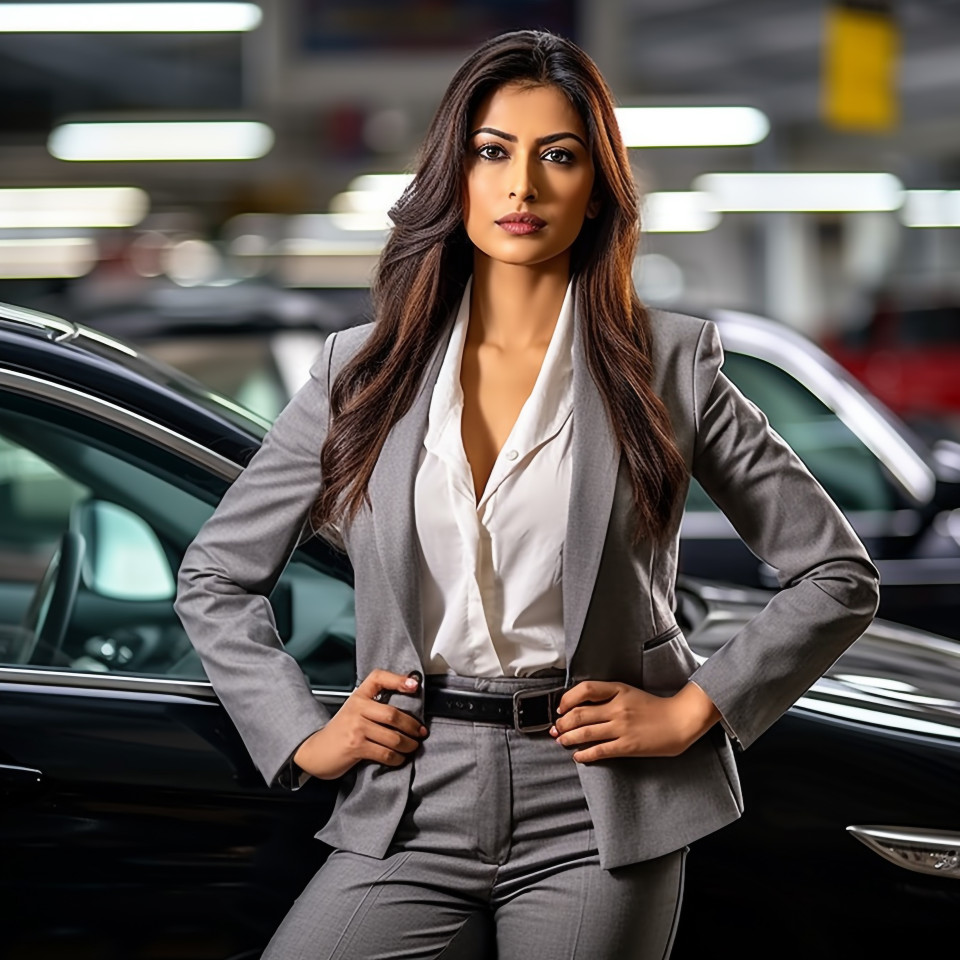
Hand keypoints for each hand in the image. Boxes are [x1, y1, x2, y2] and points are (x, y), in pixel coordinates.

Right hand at [292, 669, 426, 779]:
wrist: (315, 751)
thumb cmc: (340, 732)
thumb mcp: (354, 711)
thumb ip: (374, 707)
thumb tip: (407, 711)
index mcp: (358, 696)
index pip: (378, 678)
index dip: (398, 679)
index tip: (415, 685)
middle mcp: (357, 709)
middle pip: (393, 714)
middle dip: (412, 726)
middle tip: (421, 732)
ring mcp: (356, 728)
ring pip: (393, 737)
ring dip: (408, 745)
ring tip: (412, 746)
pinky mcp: (356, 747)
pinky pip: (385, 753)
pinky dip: (397, 758)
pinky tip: (399, 758)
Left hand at [549, 680, 719, 763]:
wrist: (679, 721)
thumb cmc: (654, 707)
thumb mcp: (629, 692)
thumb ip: (608, 696)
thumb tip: (581, 705)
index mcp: (618, 690)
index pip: (585, 689)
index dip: (568, 699)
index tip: (561, 708)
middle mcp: (618, 707)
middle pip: (580, 714)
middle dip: (562, 723)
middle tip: (556, 728)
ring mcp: (622, 727)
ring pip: (585, 732)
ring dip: (568, 738)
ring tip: (561, 740)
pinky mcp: (628, 745)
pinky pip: (600, 750)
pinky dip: (584, 754)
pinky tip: (578, 755)